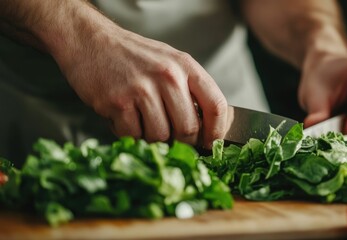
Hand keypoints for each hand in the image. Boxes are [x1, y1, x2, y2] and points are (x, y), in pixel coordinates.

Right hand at [55, 25, 227, 147]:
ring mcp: (142, 89)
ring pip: (161, 137)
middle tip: (171, 138)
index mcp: (185, 66)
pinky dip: (130, 134)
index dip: (217, 132)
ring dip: (152, 138)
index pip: (216, 105)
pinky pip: (133, 136)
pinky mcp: (118, 102)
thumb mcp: (170, 63)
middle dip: (182, 141)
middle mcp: (168, 76)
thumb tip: (206, 129)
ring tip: (142, 121)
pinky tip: (125, 117)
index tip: (211, 144)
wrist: (92, 43)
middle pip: (189, 129)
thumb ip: (190, 91)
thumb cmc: (135, 58)